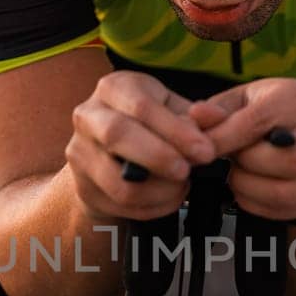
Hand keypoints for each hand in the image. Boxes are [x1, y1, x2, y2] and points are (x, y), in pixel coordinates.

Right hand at [66, 71, 216, 219]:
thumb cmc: (148, 125)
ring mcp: (80, 153)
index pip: (141, 106)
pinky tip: (169, 197)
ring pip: (118, 180)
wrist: (109, 153)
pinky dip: (153, 207)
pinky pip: (121, 205)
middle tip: (187, 171)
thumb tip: (215, 117)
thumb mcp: (172, 111)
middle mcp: (89, 116)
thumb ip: (195, 116)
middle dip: (159, 157)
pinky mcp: (83, 186)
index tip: (205, 150)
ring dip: (159, 190)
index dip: (175, 131)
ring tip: (181, 186)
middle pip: (117, 135)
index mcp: (113, 88)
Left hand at [188, 78, 295, 220]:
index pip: (261, 121)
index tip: (203, 149)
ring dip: (250, 189)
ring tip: (238, 176)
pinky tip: (251, 190)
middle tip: (232, 161)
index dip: (226, 139)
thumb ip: (219, 111)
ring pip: (286, 191)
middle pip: (289, 161)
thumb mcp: (244, 103)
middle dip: (248, 166)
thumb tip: (197, 115)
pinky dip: (258, 204)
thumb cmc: (270, 119)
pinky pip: (287, 209)